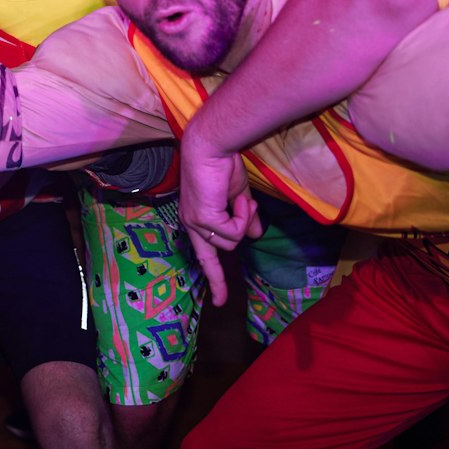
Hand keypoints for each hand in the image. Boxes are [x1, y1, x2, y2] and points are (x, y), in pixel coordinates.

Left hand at [176, 118, 260, 305]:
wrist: (212, 148)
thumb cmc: (222, 167)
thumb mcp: (237, 198)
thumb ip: (244, 218)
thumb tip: (257, 236)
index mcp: (197, 220)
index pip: (204, 255)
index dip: (214, 277)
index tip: (219, 300)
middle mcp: (191, 224)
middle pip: (212, 258)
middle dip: (223, 265)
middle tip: (228, 265)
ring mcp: (195, 223)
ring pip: (230, 243)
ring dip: (243, 221)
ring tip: (239, 198)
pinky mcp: (202, 219)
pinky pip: (233, 232)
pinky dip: (242, 217)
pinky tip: (237, 199)